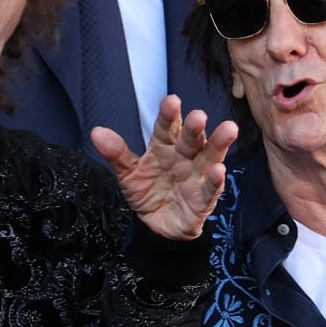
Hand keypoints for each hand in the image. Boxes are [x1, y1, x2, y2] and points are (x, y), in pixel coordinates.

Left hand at [91, 94, 238, 239]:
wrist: (156, 226)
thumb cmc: (147, 192)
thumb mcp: (128, 174)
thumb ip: (116, 154)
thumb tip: (97, 132)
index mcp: (164, 147)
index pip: (166, 128)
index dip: (169, 115)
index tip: (172, 101)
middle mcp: (183, 158)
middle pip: (191, 140)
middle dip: (195, 128)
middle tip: (199, 115)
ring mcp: (196, 178)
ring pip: (209, 158)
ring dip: (218, 145)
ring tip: (228, 130)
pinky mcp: (203, 201)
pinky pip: (210, 191)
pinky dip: (215, 182)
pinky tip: (219, 171)